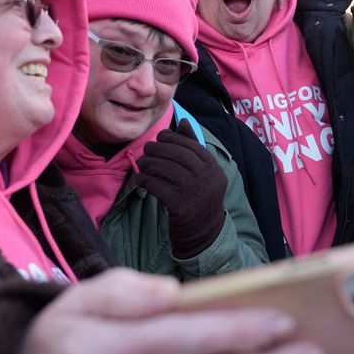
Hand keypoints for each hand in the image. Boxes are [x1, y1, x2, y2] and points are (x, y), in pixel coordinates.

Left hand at [135, 120, 226, 256]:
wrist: (203, 231)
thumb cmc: (199, 196)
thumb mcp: (203, 172)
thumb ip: (193, 147)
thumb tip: (183, 122)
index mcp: (213, 167)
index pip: (190, 145)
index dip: (172, 139)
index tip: (160, 138)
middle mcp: (206, 178)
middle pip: (177, 155)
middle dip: (158, 149)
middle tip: (147, 150)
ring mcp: (194, 192)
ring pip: (165, 169)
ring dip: (149, 164)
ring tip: (142, 164)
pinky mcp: (180, 206)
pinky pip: (157, 186)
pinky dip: (146, 181)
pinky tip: (141, 180)